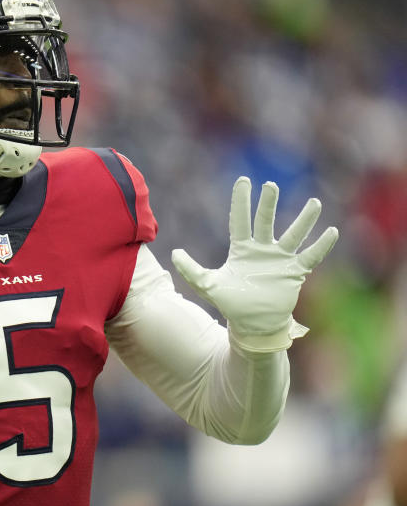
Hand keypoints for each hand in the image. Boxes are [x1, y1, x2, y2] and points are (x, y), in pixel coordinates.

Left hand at [171, 177, 338, 352]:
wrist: (252, 325)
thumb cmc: (231, 303)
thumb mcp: (207, 285)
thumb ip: (191, 269)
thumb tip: (173, 253)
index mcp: (241, 249)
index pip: (240, 220)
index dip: (241, 201)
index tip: (243, 180)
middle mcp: (262, 249)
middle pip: (265, 221)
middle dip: (267, 203)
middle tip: (270, 185)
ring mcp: (280, 259)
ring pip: (293, 234)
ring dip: (303, 220)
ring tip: (314, 203)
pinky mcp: (295, 272)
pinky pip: (311, 256)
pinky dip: (321, 246)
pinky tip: (331, 231)